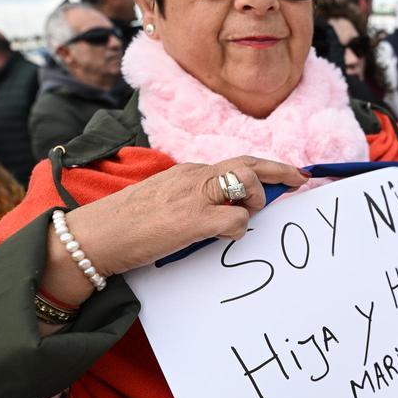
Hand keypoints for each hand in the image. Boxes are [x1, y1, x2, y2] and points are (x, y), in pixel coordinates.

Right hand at [39, 155, 308, 311]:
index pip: (238, 161)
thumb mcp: (166, 198)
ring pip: (245, 183)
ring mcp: (194, 196)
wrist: (97, 235)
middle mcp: (195, 176)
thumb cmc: (128, 223)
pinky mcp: (192, 221)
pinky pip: (234, 220)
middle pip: (249, 164)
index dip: (268, 167)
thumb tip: (229, 208)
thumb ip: (196, 197)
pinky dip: (238, 228)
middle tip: (300, 182)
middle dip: (280, 172)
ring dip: (254, 202)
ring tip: (244, 218)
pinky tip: (225, 236)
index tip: (290, 175)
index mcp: (189, 172)